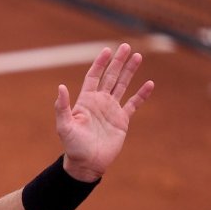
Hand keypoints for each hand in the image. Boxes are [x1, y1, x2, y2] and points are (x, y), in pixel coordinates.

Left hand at [55, 43, 154, 181]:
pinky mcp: (122, 120)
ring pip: (122, 86)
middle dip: (118, 62)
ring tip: (137, 57)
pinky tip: (149, 84)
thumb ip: (62, 107)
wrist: (87, 163)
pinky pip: (134, 104)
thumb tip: (61, 87)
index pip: (93, 77)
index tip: (106, 50)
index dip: (100, 64)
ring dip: (129, 72)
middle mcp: (99, 102)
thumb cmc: (73, 146)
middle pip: (110, 77)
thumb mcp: (64, 126)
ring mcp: (111, 110)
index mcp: (85, 101)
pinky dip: (142, 94)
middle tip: (126, 46)